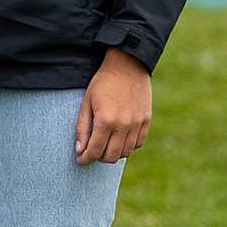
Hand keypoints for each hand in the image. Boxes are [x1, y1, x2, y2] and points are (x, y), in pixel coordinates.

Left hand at [76, 48, 152, 164]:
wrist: (127, 66)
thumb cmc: (102, 83)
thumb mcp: (86, 103)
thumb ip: (82, 128)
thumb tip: (80, 150)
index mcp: (106, 121)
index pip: (95, 151)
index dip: (85, 159)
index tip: (80, 159)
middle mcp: (123, 126)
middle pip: (111, 156)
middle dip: (98, 158)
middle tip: (91, 152)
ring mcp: (137, 124)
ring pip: (125, 153)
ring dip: (113, 153)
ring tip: (104, 145)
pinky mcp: (146, 121)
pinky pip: (138, 144)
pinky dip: (127, 146)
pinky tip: (119, 140)